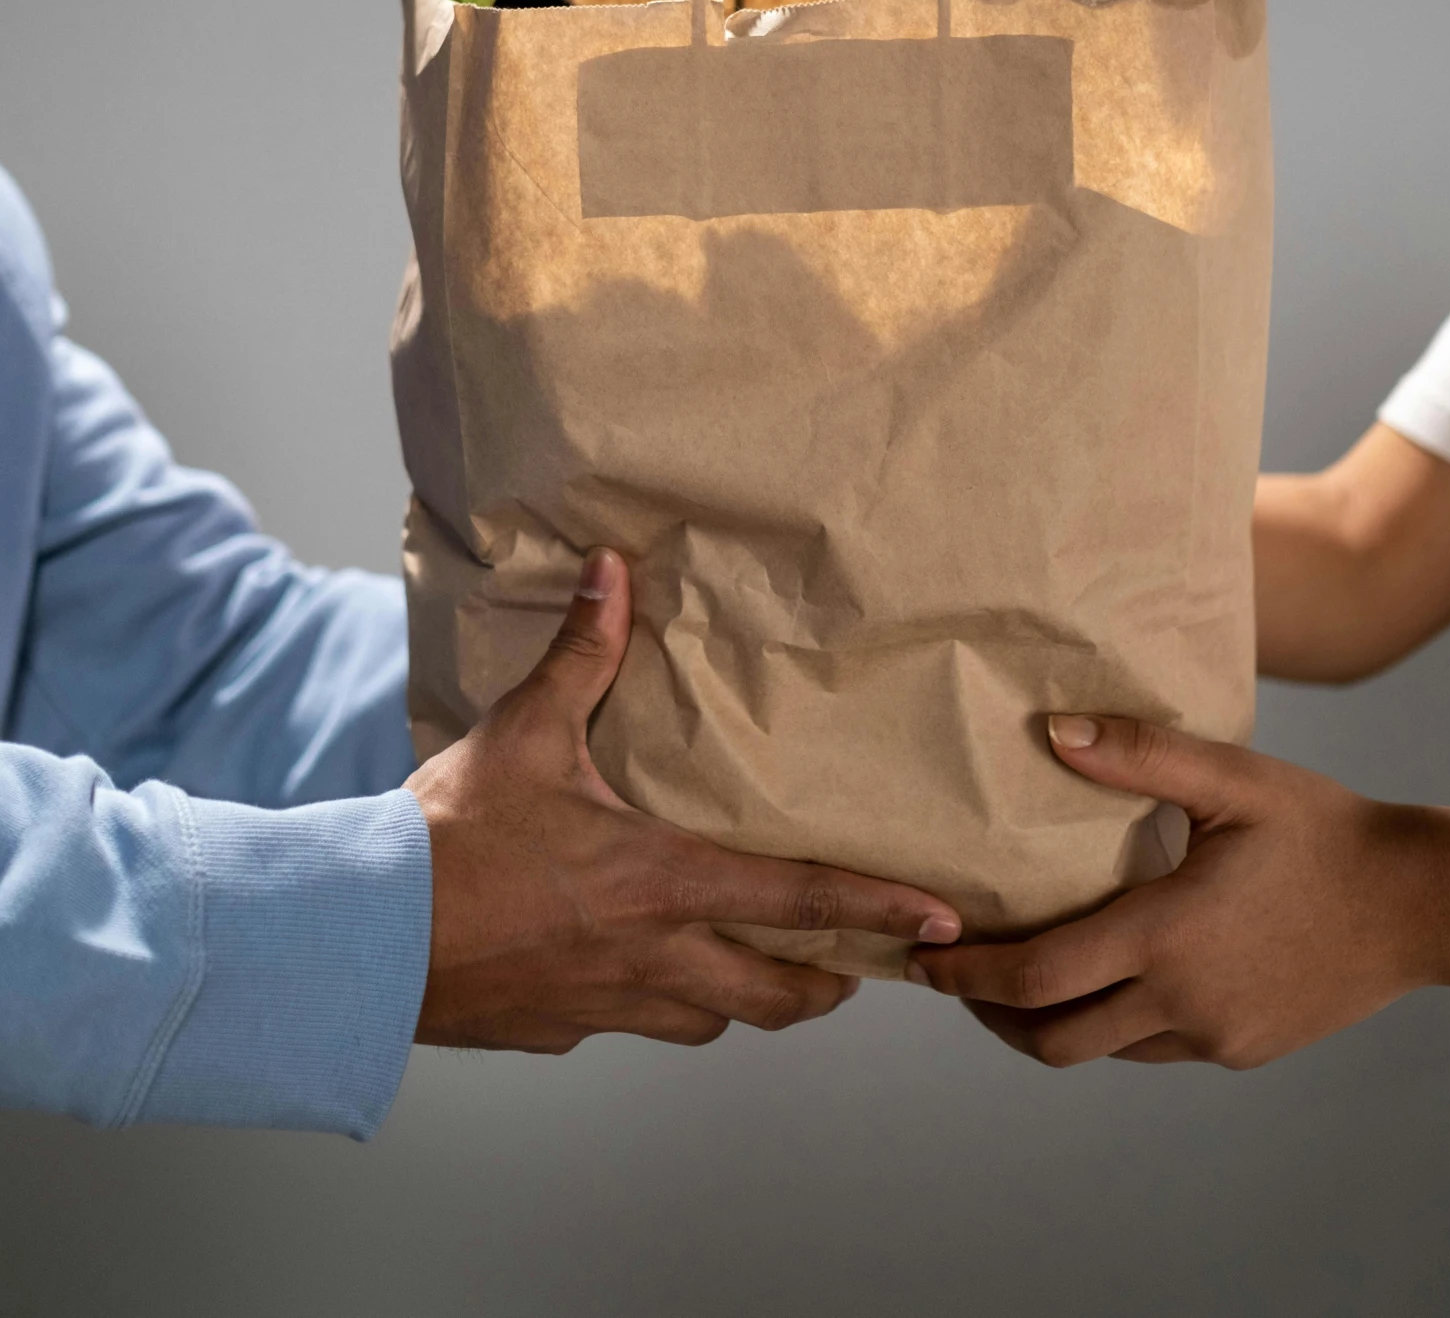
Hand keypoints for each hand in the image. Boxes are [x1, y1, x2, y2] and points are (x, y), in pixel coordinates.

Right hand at [409, 548, 960, 1052]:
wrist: (359, 936)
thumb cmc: (447, 838)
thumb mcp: (525, 732)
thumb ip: (584, 652)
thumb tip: (613, 569)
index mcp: (660, 883)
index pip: (800, 902)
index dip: (880, 914)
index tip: (939, 926)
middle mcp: (651, 956)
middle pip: (775, 996)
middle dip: (828, 985)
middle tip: (855, 967)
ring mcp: (606, 1006)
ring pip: (710, 1022)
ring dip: (745, 1000)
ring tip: (760, 970)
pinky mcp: (559, 1031)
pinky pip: (632, 1026)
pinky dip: (656, 1005)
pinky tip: (637, 974)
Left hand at [907, 714, 1437, 1069]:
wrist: (1415, 904)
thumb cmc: (1322, 830)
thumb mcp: (1232, 780)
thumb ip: (1141, 755)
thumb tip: (1053, 730)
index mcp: (1166, 936)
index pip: (1038, 978)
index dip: (969, 977)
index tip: (922, 961)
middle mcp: (1181, 1002)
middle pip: (1053, 1039)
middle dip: (991, 1015)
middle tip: (955, 979)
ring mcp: (1213, 1036)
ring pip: (1103, 1050)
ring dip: (1050, 1022)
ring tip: (1020, 976)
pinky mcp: (1241, 1050)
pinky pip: (1153, 1049)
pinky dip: (1112, 1023)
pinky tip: (1110, 976)